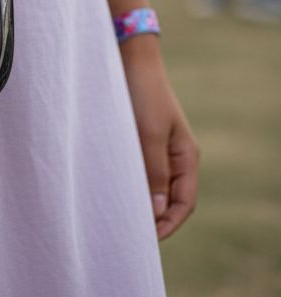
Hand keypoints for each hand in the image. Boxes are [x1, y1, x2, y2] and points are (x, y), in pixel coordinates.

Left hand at [120, 37, 199, 239]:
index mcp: (185, 156)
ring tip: (117, 215)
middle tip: (128, 232)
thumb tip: (158, 211)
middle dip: (152, 217)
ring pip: (150, 184)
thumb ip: (154, 171)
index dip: (168, 223)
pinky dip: (128, 182)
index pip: (184, 202)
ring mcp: (155, 147)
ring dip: (138, 199)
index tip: (147, 238)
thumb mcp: (150, 133)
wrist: (128, 57)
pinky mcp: (137, 138)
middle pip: (167, 197)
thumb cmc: (143, 93)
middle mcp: (173, 155)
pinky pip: (136, 168)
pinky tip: (110, 188)